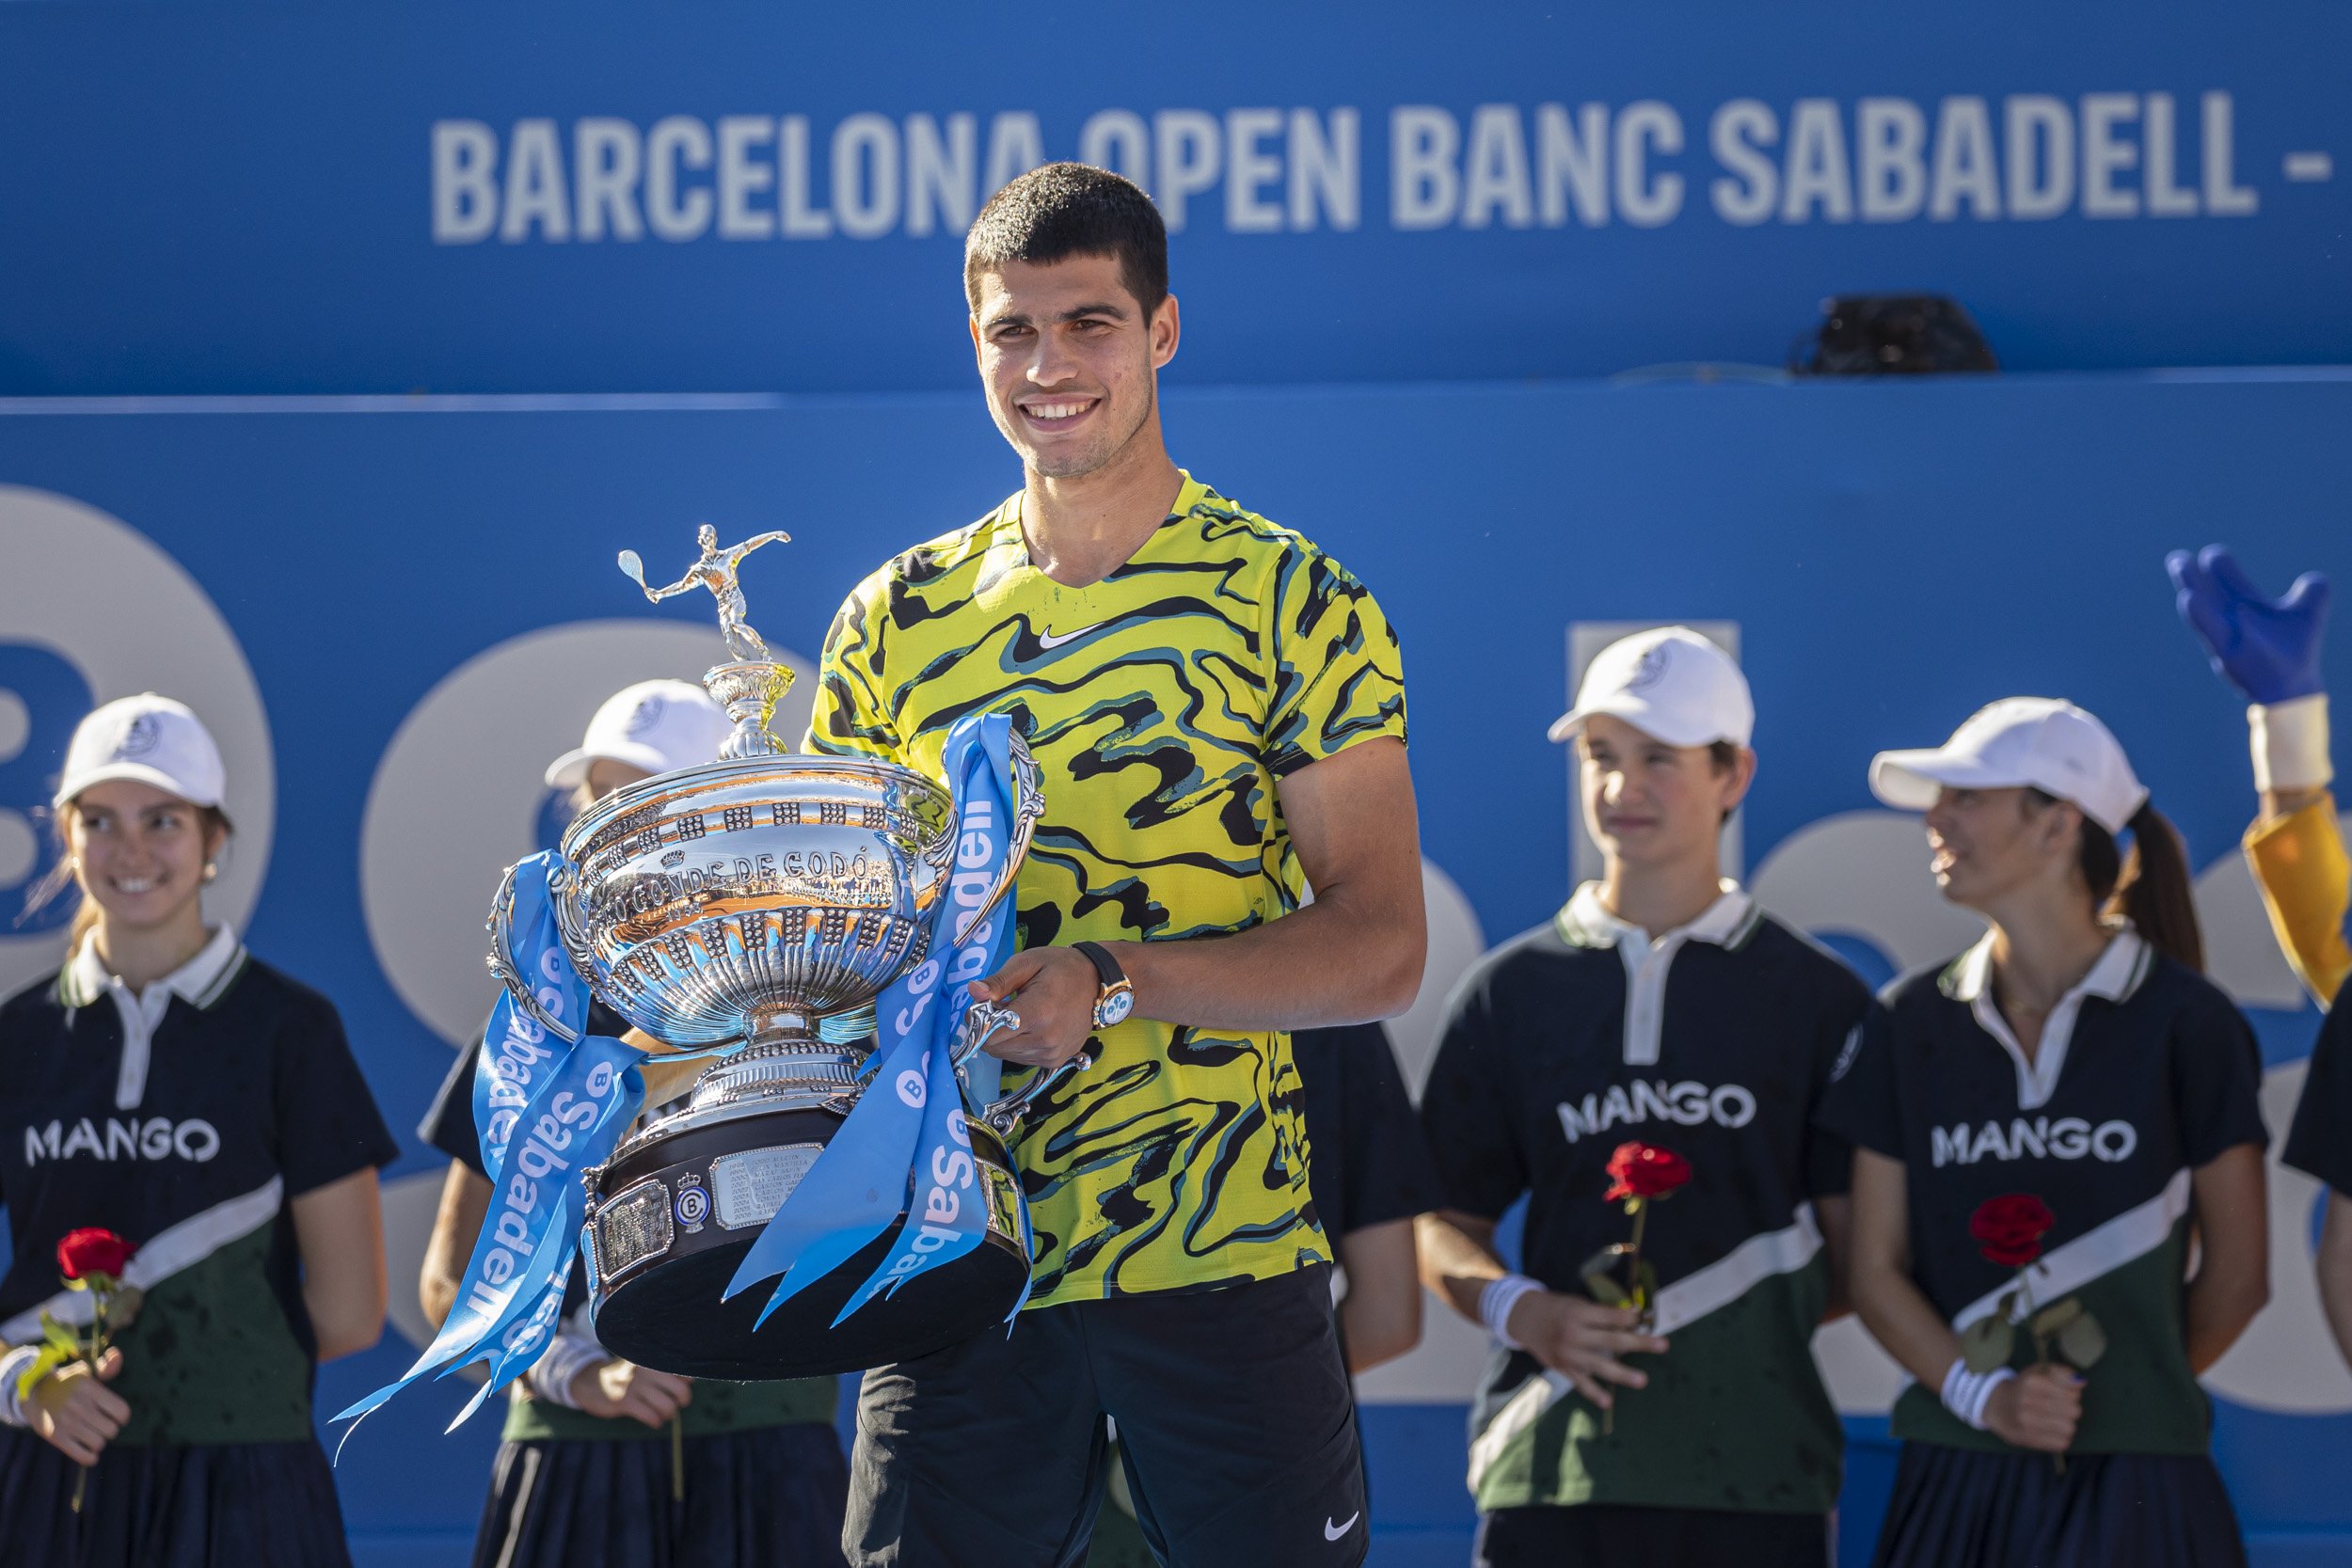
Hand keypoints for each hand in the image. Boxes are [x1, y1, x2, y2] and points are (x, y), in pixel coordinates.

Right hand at [26, 1347, 128, 1465]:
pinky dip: (90, 1457)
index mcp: (90, 1389)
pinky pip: (83, 1456)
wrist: (33, 1393)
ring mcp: (67, 1423)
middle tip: (102, 1425)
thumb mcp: (86, 1371)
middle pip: (111, 1430)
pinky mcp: (56, 1437)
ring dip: (98, 1441)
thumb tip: (117, 1355)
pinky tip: (89, 1450)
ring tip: (92, 1434)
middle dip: (109, 1429)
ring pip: (98, 1444)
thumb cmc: (68, 1382)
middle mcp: (79, 1406)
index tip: (117, 1416)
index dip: (123, 1416)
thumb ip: (107, 1367)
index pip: (121, 1412)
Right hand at [571, 1360, 691, 1428]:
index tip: (675, 1388)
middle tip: (675, 1404)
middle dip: (683, 1402)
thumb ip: (664, 1370)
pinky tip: (652, 1420)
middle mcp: (648, 1371)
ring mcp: (636, 1386)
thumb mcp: (642, 1365)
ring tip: (661, 1413)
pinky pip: (651, 1416)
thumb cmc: (622, 1375)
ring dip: (668, 1414)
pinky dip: (656, 1421)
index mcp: (654, 1361)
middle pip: (682, 1391)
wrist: (589, 1381)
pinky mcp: (625, 1402)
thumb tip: (690, 1381)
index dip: (685, 1384)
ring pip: (668, 1407)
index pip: (684, 1373)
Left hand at [967, 948, 1098, 1069]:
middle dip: (990, 1028)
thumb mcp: (1028, 963)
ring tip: (1019, 1014)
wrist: (1098, 983)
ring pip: (1006, 1055)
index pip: (990, 1033)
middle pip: (995, 1047)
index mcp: (1038, 1013)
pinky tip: (1029, 1026)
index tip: (985, 1003)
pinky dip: (1017, 1045)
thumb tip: (974, 992)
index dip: (980, 1019)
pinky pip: (1021, 1059)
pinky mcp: (1056, 1060)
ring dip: (1004, 1037)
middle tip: (1003, 1006)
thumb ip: (999, 981)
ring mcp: (1052, 1053)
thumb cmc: (1061, 968)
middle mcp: (1046, 1039)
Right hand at [1504, 1290, 1669, 1409]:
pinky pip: (1581, 1383)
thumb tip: (1633, 1320)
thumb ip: (1600, 1313)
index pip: (1610, 1316)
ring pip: (1599, 1366)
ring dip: (1622, 1374)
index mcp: (1578, 1313)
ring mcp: (1568, 1354)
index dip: (1629, 1317)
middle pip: (1612, 1340)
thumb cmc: (1556, 1308)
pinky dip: (1593, 1393)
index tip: (1646, 1318)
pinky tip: (1608, 1402)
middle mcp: (1573, 1334)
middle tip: (1662, 1345)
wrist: (1523, 1318)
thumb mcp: (1576, 1302)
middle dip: (1639, 1342)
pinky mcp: (1563, 1368)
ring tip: (1642, 1380)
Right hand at [1983, 1363, 2081, 1452]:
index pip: (2074, 1393)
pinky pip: (2062, 1443)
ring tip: (2056, 1419)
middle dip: (2071, 1409)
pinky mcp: (2029, 1439)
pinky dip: (2060, 1437)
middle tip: (2059, 1407)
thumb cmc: (2024, 1386)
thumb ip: (2062, 1373)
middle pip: (2075, 1411)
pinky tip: (2051, 1431)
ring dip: (2067, 1424)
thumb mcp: (2039, 1372)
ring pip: (2069, 1428)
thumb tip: (2081, 1382)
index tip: (2063, 1393)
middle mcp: (2028, 1401)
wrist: (1997, 1406)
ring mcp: (2027, 1422)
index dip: (2073, 1393)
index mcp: (2032, 1382)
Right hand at [2167, 544, 2329, 704]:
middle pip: (2208, 589)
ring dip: (2190, 584)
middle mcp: (2231, 616)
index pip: (2227, 578)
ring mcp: (2226, 632)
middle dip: (2192, 573)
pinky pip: (2209, 629)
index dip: (2220, 565)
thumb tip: (2312, 579)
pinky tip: (2187, 597)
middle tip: (2178, 558)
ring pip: (2203, 604)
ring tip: (2179, 564)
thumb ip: (2314, 591)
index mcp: (2246, 604)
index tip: (2212, 554)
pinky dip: (2198, 613)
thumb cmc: (2297, 649)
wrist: (2293, 684)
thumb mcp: (2310, 613)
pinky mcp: (2227, 649)